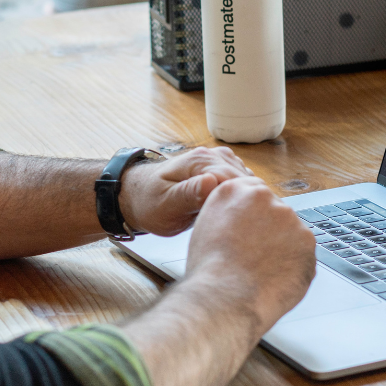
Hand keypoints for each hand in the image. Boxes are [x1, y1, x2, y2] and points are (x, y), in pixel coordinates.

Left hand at [119, 147, 250, 236]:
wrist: (139, 196)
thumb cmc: (149, 202)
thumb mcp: (165, 204)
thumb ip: (188, 194)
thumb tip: (212, 182)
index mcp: (200, 161)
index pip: (235, 180)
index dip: (241, 203)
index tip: (242, 224)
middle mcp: (213, 156)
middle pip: (245, 181)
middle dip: (246, 204)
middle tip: (241, 229)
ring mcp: (219, 162)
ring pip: (247, 183)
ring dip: (246, 201)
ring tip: (238, 223)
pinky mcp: (221, 171)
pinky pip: (242, 185)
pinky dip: (242, 199)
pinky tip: (234, 214)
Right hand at [184, 177, 315, 336]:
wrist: (225, 297)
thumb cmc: (210, 271)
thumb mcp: (206, 227)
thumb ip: (228, 213)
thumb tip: (242, 219)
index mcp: (234, 190)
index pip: (253, 192)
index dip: (253, 215)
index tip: (251, 230)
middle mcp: (264, 197)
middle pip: (274, 210)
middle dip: (269, 231)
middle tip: (254, 255)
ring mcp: (289, 218)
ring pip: (290, 232)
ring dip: (282, 247)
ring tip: (261, 270)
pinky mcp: (307, 240)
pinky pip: (302, 252)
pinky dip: (294, 265)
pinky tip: (275, 277)